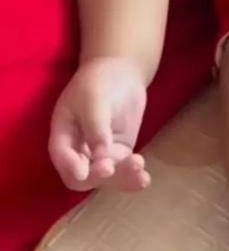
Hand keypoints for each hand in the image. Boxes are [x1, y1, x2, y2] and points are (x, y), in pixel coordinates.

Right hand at [49, 56, 148, 191]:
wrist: (121, 72)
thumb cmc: (99, 81)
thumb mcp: (94, 98)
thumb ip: (96, 127)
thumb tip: (101, 156)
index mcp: (63, 134)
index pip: (62, 157)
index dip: (71, 167)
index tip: (84, 172)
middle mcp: (77, 150)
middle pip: (83, 175)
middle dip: (96, 176)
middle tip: (111, 168)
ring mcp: (98, 155)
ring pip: (105, 177)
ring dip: (120, 178)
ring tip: (138, 169)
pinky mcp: (117, 154)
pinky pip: (122, 171)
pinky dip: (132, 176)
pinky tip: (144, 178)